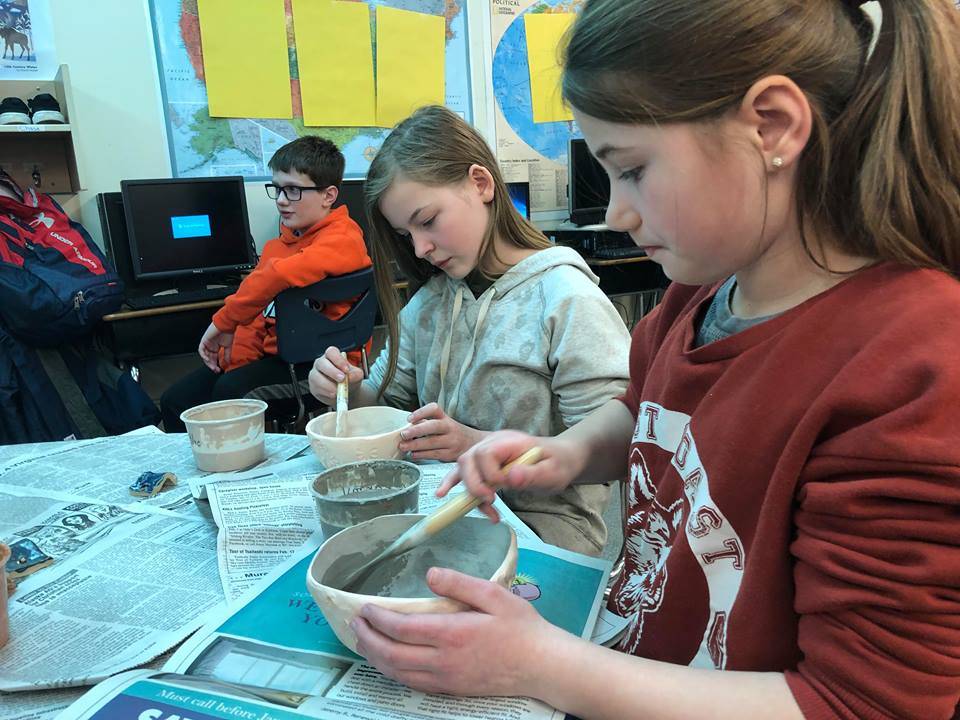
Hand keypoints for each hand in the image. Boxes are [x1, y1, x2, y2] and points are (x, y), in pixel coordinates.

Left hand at [198, 322, 233, 371]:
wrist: (226, 325)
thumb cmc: (227, 333)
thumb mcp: (228, 346)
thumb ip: (226, 355)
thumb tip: (227, 363)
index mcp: (215, 347)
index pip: (213, 358)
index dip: (215, 364)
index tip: (218, 370)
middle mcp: (210, 346)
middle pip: (209, 358)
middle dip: (212, 365)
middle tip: (216, 370)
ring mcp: (206, 343)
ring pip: (204, 355)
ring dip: (208, 361)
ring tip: (213, 366)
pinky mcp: (204, 340)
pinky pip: (201, 349)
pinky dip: (203, 355)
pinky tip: (207, 359)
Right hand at [308, 346, 363, 404]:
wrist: (346, 392)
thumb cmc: (350, 379)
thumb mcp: (357, 375)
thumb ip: (355, 374)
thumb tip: (350, 376)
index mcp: (332, 356)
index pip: (331, 352)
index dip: (338, 360)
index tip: (346, 369)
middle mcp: (321, 363)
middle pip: (322, 363)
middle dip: (332, 372)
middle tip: (342, 379)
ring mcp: (315, 374)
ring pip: (316, 377)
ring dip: (328, 385)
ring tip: (337, 391)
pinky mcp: (313, 386)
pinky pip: (316, 388)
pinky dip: (325, 392)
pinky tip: (332, 394)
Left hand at [352, 567, 563, 696]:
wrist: (541, 666)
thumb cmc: (521, 627)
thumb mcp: (495, 595)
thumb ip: (461, 583)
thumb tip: (430, 573)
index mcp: (451, 633)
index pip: (401, 628)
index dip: (377, 618)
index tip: (364, 607)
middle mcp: (442, 661)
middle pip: (391, 654)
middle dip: (367, 638)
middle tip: (354, 623)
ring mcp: (445, 679)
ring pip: (398, 673)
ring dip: (374, 657)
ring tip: (363, 640)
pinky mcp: (450, 689)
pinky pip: (412, 683)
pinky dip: (392, 671)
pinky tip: (388, 661)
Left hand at [398, 403, 484, 461]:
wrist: (474, 444)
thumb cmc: (454, 433)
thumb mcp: (444, 423)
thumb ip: (428, 424)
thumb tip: (408, 428)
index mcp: (446, 418)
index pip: (434, 409)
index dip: (421, 412)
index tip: (410, 418)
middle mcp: (449, 428)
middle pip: (433, 426)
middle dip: (417, 430)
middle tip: (404, 434)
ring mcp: (451, 442)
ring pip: (432, 443)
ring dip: (415, 445)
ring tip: (404, 446)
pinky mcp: (450, 455)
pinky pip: (434, 454)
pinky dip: (422, 455)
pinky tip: (414, 454)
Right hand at [438, 431, 581, 521]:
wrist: (560, 460)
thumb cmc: (558, 464)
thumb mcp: (552, 472)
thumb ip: (532, 474)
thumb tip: (510, 477)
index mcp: (509, 441)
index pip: (485, 454)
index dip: (490, 475)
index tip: (504, 489)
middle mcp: (493, 444)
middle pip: (468, 460)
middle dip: (474, 485)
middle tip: (491, 501)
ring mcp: (486, 454)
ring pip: (463, 468)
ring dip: (469, 491)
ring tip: (488, 510)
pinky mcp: (485, 466)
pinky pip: (463, 473)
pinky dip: (452, 483)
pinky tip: (442, 494)